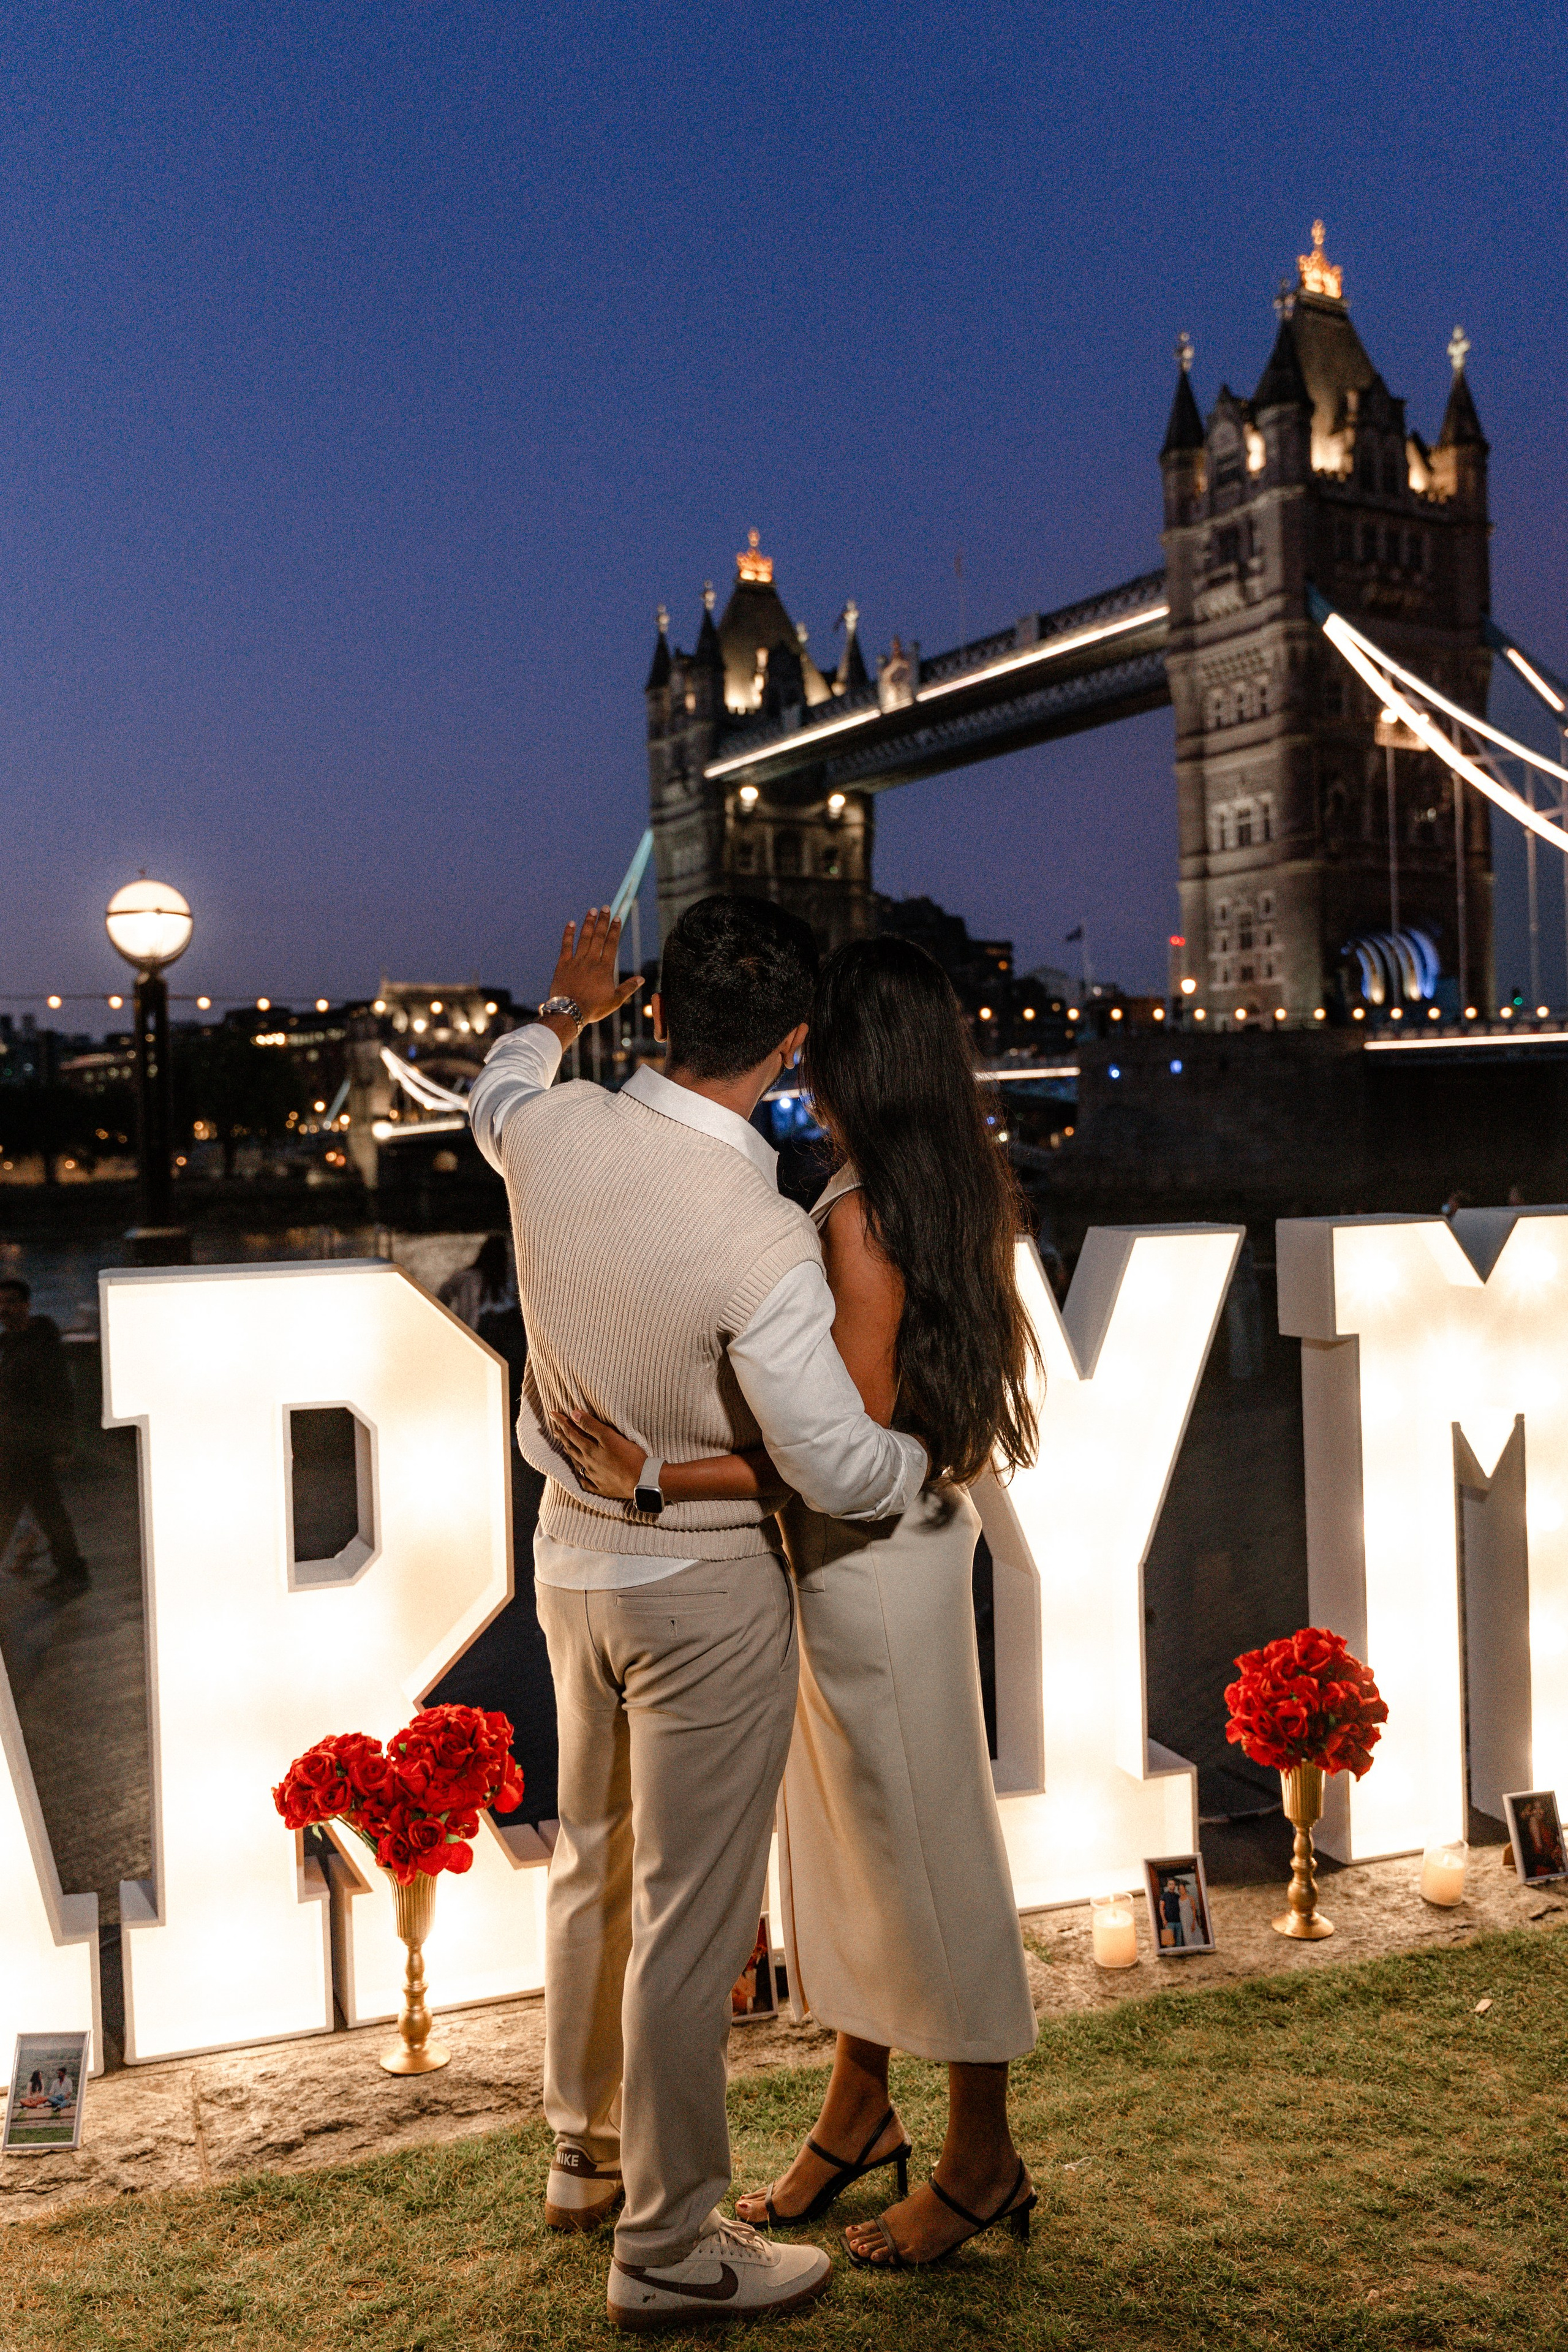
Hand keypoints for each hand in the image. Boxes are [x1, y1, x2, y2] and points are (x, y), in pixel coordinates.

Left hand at [547, 908, 643, 1027]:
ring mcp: (576, 961)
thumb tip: (642, 979)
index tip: (617, 918)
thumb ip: (628, 988)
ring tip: (592, 910)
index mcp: (605, 968)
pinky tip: (571, 923)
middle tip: (605, 907)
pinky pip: (566, 946)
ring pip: (584, 938)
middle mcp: (591, 960)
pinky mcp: (563, 965)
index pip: (611, 944)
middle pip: (598, 937)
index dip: (614, 930)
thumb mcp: (615, 1001)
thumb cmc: (593, 1008)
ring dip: (588, 923)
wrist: (570, 1012)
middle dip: (602, 921)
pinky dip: (568, 934)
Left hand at [552, 1406, 645, 1499]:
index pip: (571, 1433)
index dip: (562, 1422)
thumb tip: (573, 1414)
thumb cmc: (629, 1457)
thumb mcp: (610, 1436)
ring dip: (570, 1453)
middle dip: (563, 1436)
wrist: (642, 1481)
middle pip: (572, 1448)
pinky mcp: (602, 1488)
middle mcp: (588, 1464)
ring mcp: (594, 1478)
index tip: (553, 1414)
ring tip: (565, 1447)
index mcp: (589, 1450)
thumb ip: (590, 1425)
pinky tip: (581, 1474)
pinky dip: (581, 1476)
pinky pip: (587, 1483)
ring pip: (577, 1464)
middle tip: (555, 1429)